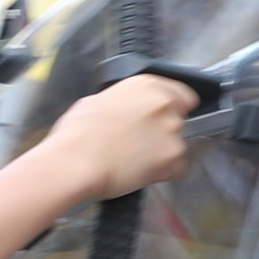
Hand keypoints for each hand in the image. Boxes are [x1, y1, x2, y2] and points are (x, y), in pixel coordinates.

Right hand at [43, 71, 200, 201]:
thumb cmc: (77, 134)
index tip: (161, 119)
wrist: (76, 161)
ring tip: (134, 161)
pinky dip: (162, 172)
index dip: (172, 108)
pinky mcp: (173, 158)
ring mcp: (172, 131)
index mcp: (146, 85)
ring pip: (177, 145)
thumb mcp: (97, 101)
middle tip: (137, 143)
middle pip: (178, 120)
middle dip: (161, 132)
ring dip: (161, 153)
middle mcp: (164, 104)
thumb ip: (123, 103)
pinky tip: (140, 172)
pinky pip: (176, 168)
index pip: (181, 94)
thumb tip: (126, 112)